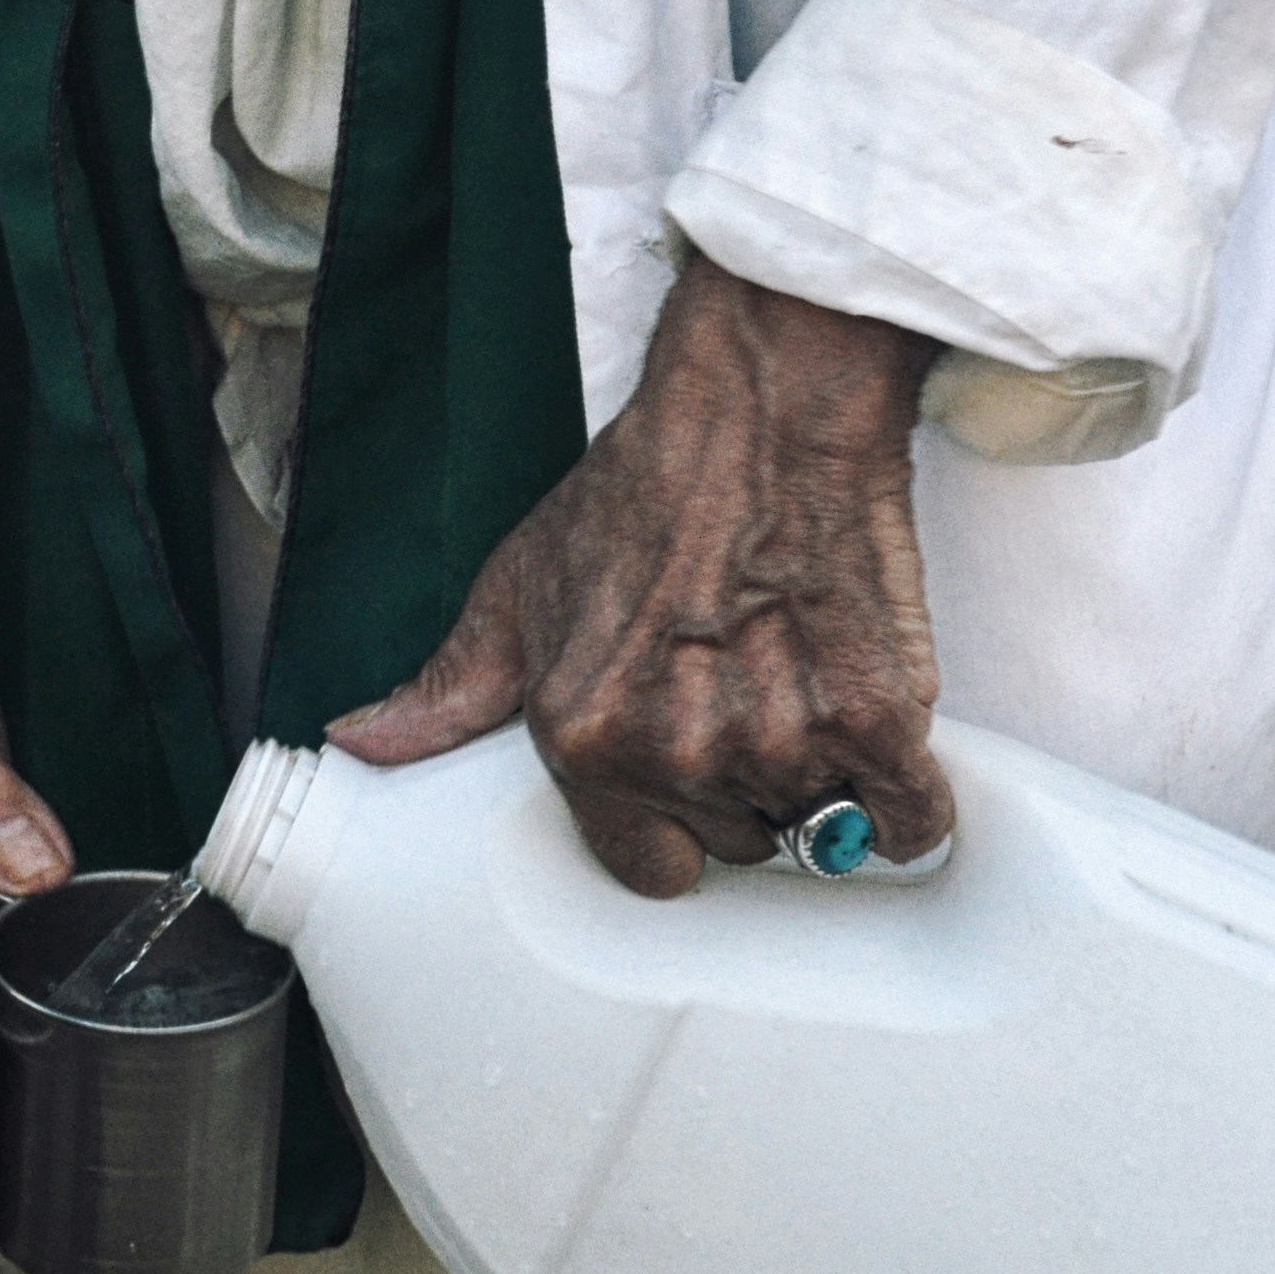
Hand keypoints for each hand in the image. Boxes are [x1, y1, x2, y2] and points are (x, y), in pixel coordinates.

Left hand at [330, 246, 949, 898]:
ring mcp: (781, 740)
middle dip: (746, 785)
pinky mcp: (877, 717)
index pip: (649, 870)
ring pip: (820, 827)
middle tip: (746, 683)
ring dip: (823, 770)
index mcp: (585, 737)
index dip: (675, 820)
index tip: (690, 761)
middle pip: (739, 845)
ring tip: (797, 666)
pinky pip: (912, 820)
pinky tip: (876, 716)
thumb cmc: (643, 487)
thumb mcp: (520, 582)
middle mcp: (679, 752)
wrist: (761, 403)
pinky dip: (909, 790)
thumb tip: (362, 745)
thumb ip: (450, 686)